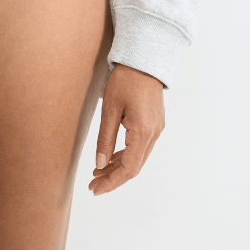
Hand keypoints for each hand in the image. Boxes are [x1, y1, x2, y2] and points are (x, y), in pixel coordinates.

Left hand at [89, 63, 164, 195]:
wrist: (144, 59)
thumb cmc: (125, 79)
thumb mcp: (110, 109)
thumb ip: (105, 138)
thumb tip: (100, 164)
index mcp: (143, 132)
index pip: (128, 168)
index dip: (111, 182)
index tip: (95, 190)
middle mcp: (153, 133)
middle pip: (134, 167)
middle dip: (113, 178)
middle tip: (92, 185)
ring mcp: (157, 129)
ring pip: (138, 158)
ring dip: (119, 167)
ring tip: (98, 172)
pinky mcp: (155, 123)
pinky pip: (141, 147)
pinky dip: (126, 155)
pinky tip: (111, 157)